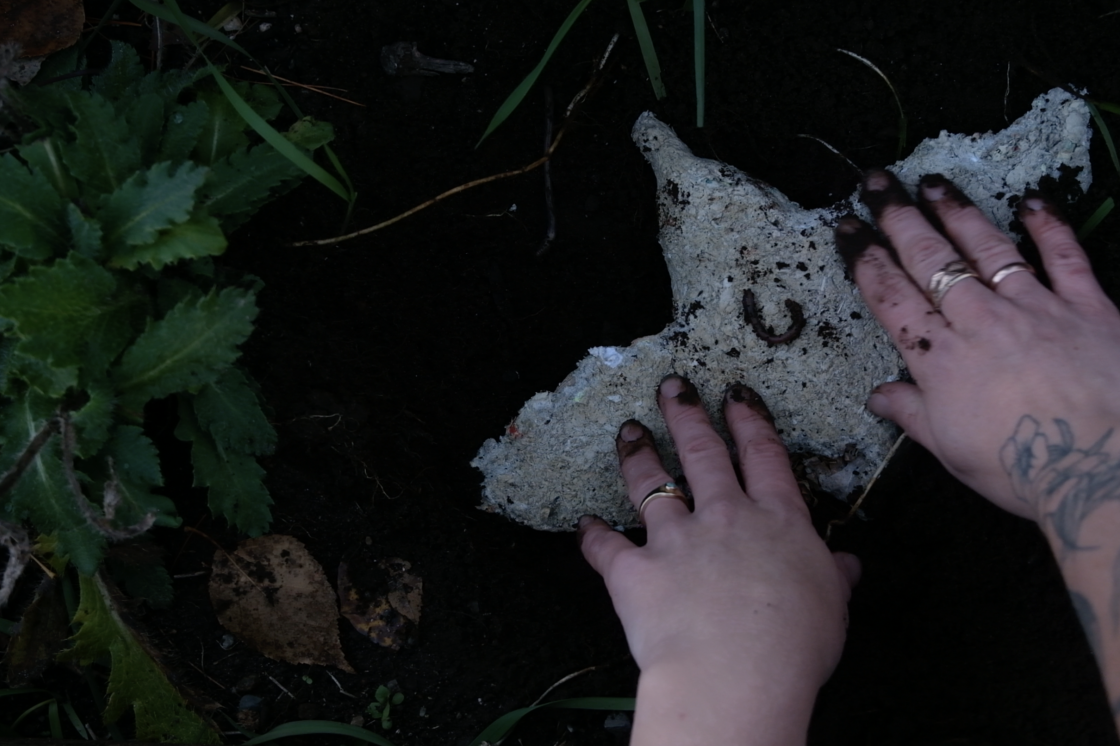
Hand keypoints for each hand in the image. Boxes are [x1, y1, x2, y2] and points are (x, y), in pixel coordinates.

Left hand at [578, 376, 858, 744]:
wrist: (736, 673)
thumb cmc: (794, 645)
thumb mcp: (833, 606)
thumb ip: (834, 577)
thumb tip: (847, 564)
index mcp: (778, 522)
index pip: (763, 458)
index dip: (749, 422)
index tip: (735, 396)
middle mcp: (725, 518)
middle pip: (704, 453)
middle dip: (687, 414)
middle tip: (672, 387)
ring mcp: (676, 539)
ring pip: (652, 485)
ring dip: (638, 455)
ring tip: (628, 431)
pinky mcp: (636, 571)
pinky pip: (607, 548)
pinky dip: (593, 537)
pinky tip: (583, 526)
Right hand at [838, 171, 1119, 525]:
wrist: (1105, 469)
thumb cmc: (1024, 469)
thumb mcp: (951, 451)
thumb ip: (912, 414)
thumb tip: (879, 397)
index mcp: (940, 359)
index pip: (891, 297)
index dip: (865, 259)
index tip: (848, 229)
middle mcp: (981, 323)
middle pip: (930, 260)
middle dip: (898, 218)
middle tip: (878, 184)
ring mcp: (1035, 308)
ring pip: (988, 248)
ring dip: (957, 212)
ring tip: (934, 183)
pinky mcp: (1088, 308)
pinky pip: (1064, 257)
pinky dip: (1048, 227)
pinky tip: (1032, 202)